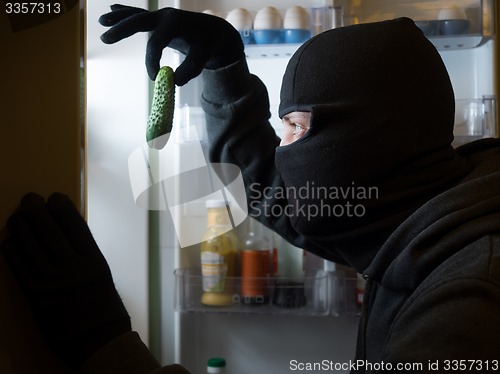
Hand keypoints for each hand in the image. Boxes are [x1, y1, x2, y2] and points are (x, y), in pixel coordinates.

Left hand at [1, 193, 130, 368]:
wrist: (97, 340)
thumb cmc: (103, 307)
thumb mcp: (101, 274)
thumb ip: (84, 255)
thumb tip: (64, 234)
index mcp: (94, 261)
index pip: (76, 226)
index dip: (63, 208)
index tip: (55, 196)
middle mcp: (73, 269)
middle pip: (51, 232)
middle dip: (37, 211)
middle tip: (30, 198)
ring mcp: (53, 282)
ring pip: (31, 247)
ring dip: (20, 227)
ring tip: (16, 216)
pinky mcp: (36, 296)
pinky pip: (19, 268)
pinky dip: (12, 251)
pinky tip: (8, 240)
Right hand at [99, 4, 243, 84]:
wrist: (214, 31)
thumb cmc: (208, 44)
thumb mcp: (204, 56)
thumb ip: (191, 69)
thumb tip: (174, 81)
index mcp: (175, 23)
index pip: (156, 43)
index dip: (152, 62)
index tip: (156, 78)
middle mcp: (165, 16)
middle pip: (140, 21)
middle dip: (122, 29)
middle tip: (105, 39)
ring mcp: (161, 17)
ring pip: (136, 16)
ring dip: (119, 19)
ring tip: (101, 21)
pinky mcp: (159, 21)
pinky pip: (139, 16)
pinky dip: (125, 13)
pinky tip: (111, 11)